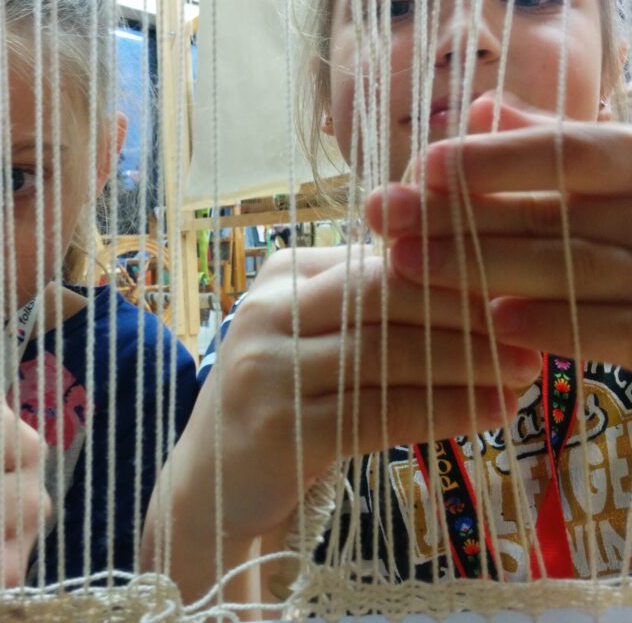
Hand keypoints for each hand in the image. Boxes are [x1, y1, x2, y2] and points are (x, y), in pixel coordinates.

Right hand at [145, 239, 539, 604]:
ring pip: (387, 353)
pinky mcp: (283, 426)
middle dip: (462, 314)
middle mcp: (269, 309)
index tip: (506, 295)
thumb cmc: (279, 397)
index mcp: (283, 273)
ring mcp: (268, 367)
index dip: (448, 274)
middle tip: (525, 338)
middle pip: (383, 295)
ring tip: (520, 376)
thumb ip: (366, 306)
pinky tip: (487, 413)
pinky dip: (443, 411)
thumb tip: (470, 289)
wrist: (212, 478)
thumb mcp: (310, 334)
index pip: (378, 260)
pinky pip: (381, 411)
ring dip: (464, 364)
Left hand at [368, 96, 631, 365]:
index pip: (571, 150)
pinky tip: (493, 322)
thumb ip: (548, 142)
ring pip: (576, 269)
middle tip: (383, 216)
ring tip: (406, 262)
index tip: (423, 164)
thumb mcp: (607, 166)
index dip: (496, 158)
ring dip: (485, 268)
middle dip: (460, 216)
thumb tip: (482, 106)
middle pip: (552, 213)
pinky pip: (620, 332)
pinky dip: (555, 326)